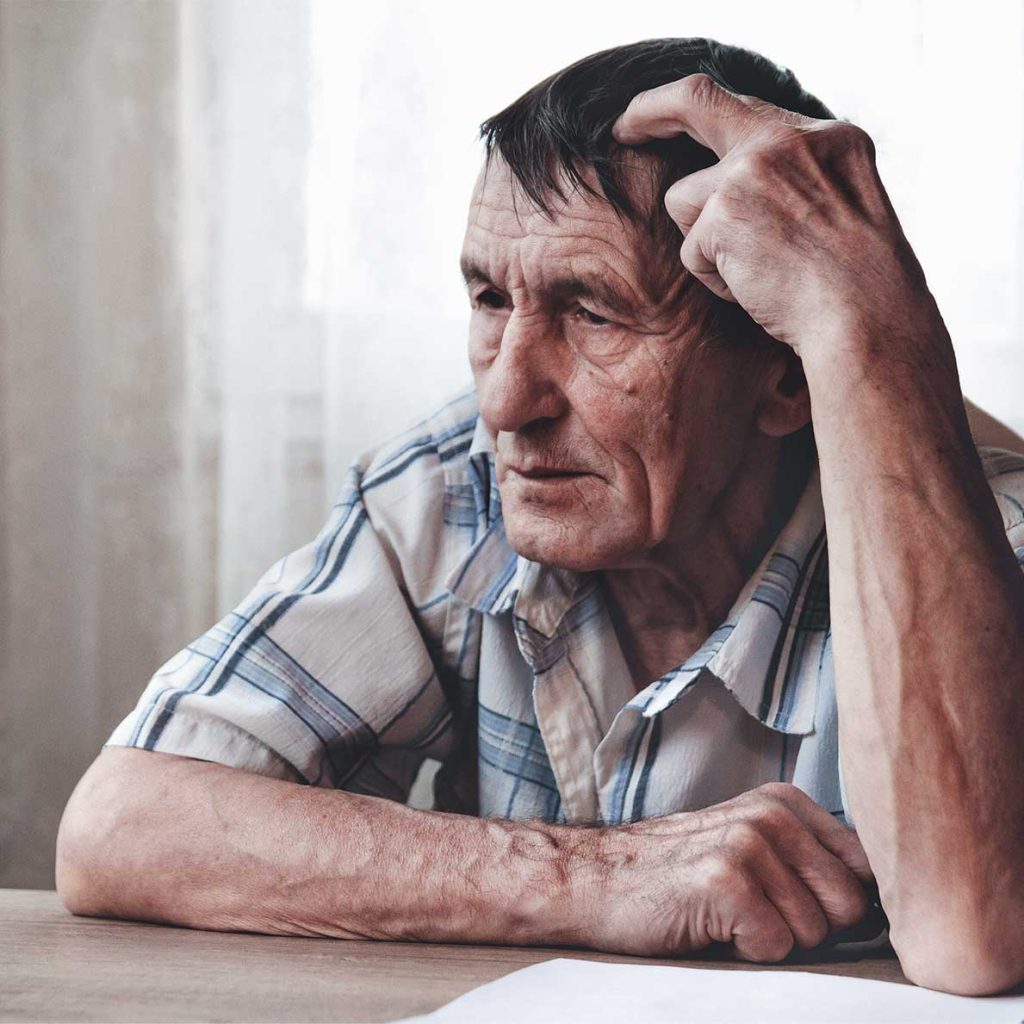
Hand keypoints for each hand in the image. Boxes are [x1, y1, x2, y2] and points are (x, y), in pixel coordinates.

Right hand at [580, 782, 873, 961]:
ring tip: (725, 913)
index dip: (834, 904)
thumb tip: (881, 900)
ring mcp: (748, 842)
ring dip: (771, 939)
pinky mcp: (725, 879)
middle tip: (752, 911)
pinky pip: (775, 946)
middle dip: (807, 927)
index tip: (792, 904)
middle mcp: (771, 814)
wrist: (597, 879)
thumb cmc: (677, 873)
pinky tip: (709, 924)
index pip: (865, 870)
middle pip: (848, 907)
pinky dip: (745, 950)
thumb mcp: (749, 844)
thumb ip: (807, 857)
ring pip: (814, 934)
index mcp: (784, 802)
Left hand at [612, 74, 933, 356]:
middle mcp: (790, 139)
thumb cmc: (857, 289)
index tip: (665, 110)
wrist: (866, 317)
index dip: (701, 106)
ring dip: (706, 245)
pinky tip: (756, 289)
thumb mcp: (843, 209)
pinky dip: (714, 280)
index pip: (749, 104)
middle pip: (696, 102)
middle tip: (622, 129)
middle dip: (649, 111)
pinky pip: (691, 251)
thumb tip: (737, 186)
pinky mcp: (724, 210)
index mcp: (829, 138)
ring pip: (685, 201)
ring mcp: (754, 168)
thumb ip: (796, 182)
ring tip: (758, 274)